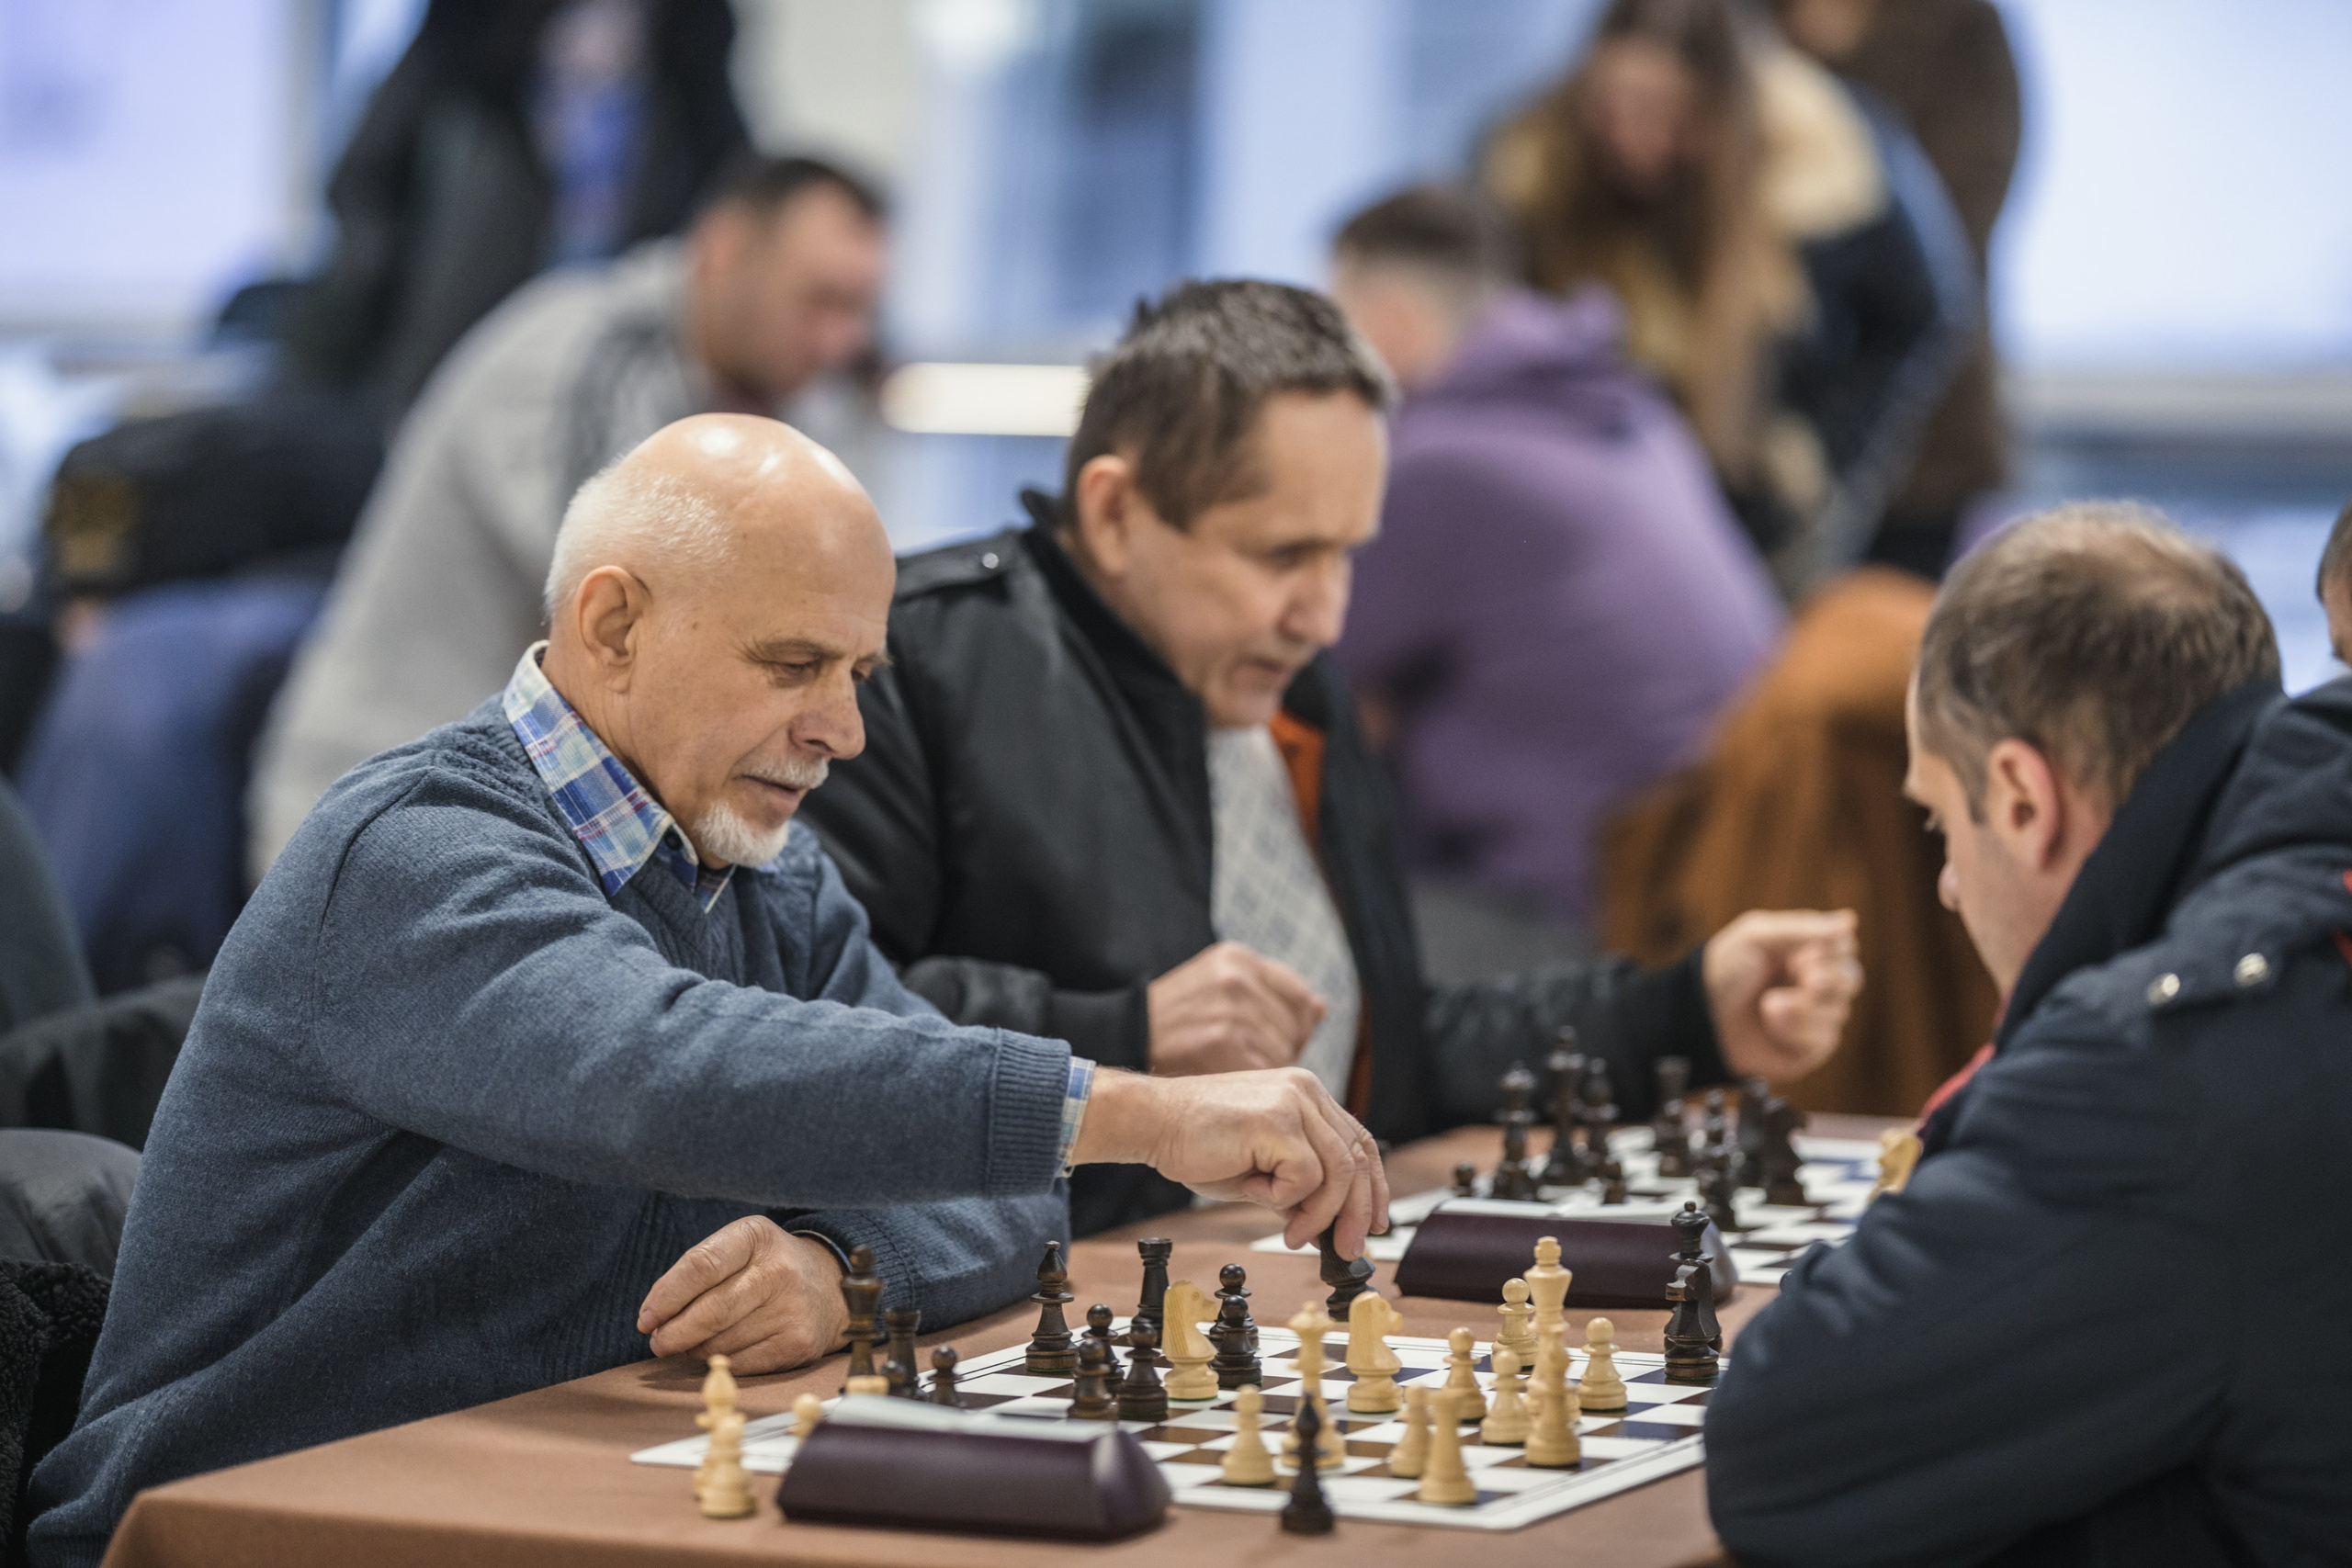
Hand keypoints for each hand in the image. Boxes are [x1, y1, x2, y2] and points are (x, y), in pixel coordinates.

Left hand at [635, 1216, 848, 1373]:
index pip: (700, 1266)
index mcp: (756, 1236)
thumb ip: (696, 1273)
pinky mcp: (797, 1344)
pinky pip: (741, 1363)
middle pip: (710, 1311)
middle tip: (658, 1341)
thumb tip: (653, 1319)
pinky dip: (720, 1361)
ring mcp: (791, 1309)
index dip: (666, 1297)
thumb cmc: (766, 1266)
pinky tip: (720, 1350)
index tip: (646, 1318)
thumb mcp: (737, 1248)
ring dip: (695, 1349)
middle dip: (674, 1332)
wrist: (829, 1286)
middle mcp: (778, 1271)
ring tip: (693, 1342)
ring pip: (721, 1343)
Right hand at [1072, 1066, 1388, 1254]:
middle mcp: (1306, 1091)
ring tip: (1293, 1233)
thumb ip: (1298, 1187)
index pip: (1360, 1141)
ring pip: (1339, 1170)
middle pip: (1358, 1157)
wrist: (1150, 1122)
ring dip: (1319, 1213)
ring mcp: (1293, 1101)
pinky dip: (1284, 1198)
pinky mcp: (1276, 1120)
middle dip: (1356, 1212)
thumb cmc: (1196, 1142)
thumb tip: (1331, 1227)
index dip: (1373, 1186)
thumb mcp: (1261, 1169)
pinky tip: (1255, 1194)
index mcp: (1306, 1094)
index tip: (1374, 1222)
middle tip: (1345, 1248)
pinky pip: (1306, 1175)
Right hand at [1146, 941, 1325, 1075]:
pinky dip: (1256, 1083)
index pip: (1300, 998)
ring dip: (1267, 1068)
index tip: (1275, 1042)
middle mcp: (1237, 979)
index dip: (1296, 1027)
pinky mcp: (1223, 1046)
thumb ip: (1270, 991)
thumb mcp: (1218, 983)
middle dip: (1282, 1050)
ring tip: (1235, 1070)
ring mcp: (1231, 1012)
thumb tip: (1321, 1009)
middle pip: (1295, 1028)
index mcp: (1238, 958)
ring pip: (1284, 1052)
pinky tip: (1232, 1081)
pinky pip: (1267, 1071)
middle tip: (1248, 1061)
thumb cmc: (1177, 1018)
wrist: (1126, 1037)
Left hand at [1701, 909, 1861, 1081]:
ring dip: (1803, 1007)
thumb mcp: (1757, 937)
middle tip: (1806, 980)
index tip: (1803, 955)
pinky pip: (1824, 1039)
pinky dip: (1796, 1030)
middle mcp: (1817, 982)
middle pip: (1851, 978)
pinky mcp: (1809, 1047)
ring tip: (1768, 1004)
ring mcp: (1816, 1016)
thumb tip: (1849, 920)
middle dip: (1829, 979)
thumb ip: (1803, 929)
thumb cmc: (1724, 971)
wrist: (1700, 1017)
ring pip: (1839, 1010)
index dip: (1832, 952)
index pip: (1845, 947)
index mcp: (1807, 951)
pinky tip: (1772, 1025)